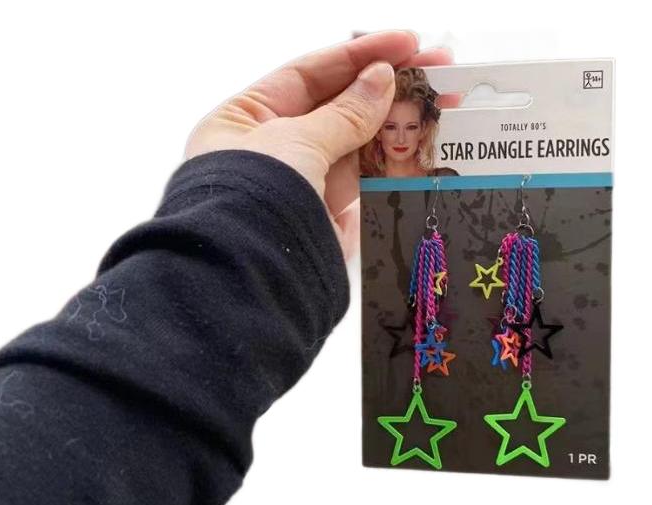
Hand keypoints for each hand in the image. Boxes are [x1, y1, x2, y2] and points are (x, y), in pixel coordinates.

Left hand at [184, 30, 452, 261]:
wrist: (246, 281)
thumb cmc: (250, 201)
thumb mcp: (296, 141)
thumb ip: (345, 112)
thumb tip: (382, 80)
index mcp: (242, 122)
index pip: (306, 75)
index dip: (358, 56)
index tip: (406, 43)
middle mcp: (267, 152)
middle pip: (335, 109)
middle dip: (387, 90)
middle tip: (440, 72)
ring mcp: (296, 187)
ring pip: (354, 148)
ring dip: (397, 127)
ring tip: (442, 107)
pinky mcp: (320, 221)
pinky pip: (360, 187)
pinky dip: (391, 168)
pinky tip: (425, 148)